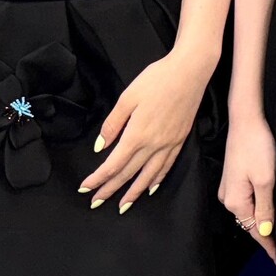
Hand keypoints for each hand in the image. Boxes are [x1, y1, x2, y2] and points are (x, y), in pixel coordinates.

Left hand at [79, 48, 211, 212]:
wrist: (190, 70)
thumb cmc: (157, 79)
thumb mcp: (127, 97)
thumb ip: (113, 124)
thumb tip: (101, 146)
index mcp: (137, 135)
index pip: (113, 165)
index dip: (98, 179)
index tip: (86, 188)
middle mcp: (153, 145)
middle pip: (128, 174)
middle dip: (110, 190)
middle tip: (96, 202)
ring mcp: (169, 144)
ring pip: (148, 176)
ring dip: (134, 192)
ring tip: (123, 206)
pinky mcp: (180, 139)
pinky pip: (166, 166)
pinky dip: (157, 180)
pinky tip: (151, 188)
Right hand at [218, 112, 275, 259]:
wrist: (246, 118)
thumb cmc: (256, 145)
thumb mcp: (265, 179)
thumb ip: (265, 207)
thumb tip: (263, 231)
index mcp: (236, 201)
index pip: (254, 231)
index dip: (268, 246)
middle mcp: (228, 198)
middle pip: (249, 222)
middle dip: (264, 235)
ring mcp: (229, 187)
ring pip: (248, 211)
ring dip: (261, 221)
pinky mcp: (233, 177)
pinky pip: (246, 199)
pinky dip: (257, 207)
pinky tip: (266, 210)